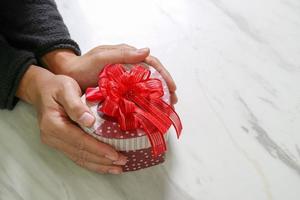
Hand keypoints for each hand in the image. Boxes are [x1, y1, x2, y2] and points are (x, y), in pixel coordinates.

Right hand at [16, 65, 126, 173]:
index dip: (98, 149)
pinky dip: (91, 162)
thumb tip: (90, 121)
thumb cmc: (56, 87)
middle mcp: (52, 137)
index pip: (79, 141)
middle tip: (122, 162)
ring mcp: (55, 142)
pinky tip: (103, 165)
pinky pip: (77, 155)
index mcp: (53, 125)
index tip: (114, 154)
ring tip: (117, 169)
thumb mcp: (66, 89)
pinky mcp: (61, 143)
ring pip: (79, 158)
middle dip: (102, 160)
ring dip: (99, 165)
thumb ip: (76, 105)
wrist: (42, 89)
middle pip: (80, 153)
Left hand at [42, 44, 177, 103]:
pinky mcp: (119, 88)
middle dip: (165, 87)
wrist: (68, 75)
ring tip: (166, 107)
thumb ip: (122, 54)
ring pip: (146, 85)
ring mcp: (124, 78)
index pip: (151, 63)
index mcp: (127, 55)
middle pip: (152, 75)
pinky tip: (149, 110)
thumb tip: (147, 51)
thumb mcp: (102, 57)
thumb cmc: (83, 65)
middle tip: (173, 101)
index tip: (172, 88)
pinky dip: (145, 101)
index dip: (164, 75)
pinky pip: (136, 93)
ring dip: (157, 95)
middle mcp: (128, 66)